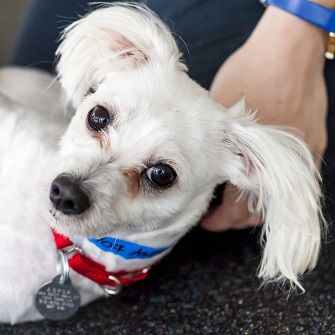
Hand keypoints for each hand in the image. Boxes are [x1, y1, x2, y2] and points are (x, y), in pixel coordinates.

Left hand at [201, 6, 328, 231]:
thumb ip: (214, 144)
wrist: (288, 50)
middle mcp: (279, 164)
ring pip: (277, 200)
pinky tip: (258, 183)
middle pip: (258, 211)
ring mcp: (301, 158)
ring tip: (235, 203)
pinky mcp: (313, 147)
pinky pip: (292, 181)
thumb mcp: (218, 112)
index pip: (235, 206)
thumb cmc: (249, 74)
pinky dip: (272, 189)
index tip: (206, 222)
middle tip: (218, 215)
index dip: (219, 219)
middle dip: (235, 218)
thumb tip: (204, 162)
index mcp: (251, 159)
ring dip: (254, 206)